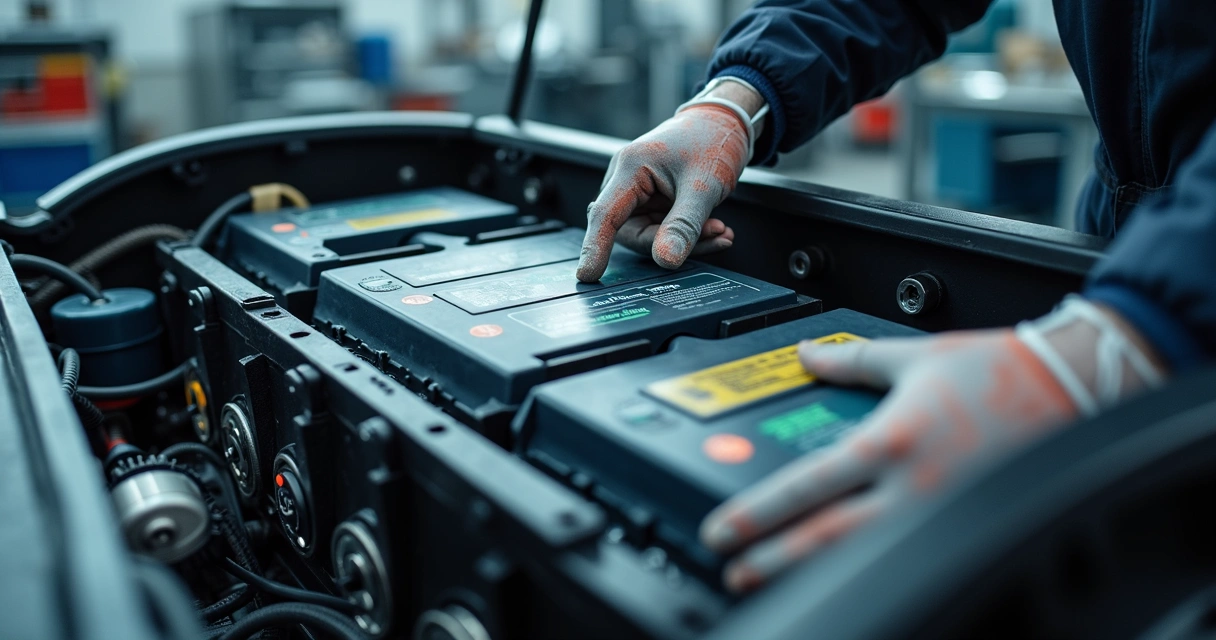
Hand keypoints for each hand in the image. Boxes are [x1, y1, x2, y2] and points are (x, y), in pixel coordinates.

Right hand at [576, 95, 756, 281]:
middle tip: (713, 235)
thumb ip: (684, 226)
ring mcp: (639, 191)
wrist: (725, 123)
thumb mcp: (704, 186)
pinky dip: (689, 233)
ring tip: (720, 230)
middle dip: (671, 242)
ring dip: (687, 239)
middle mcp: (627, 179)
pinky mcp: (652, 200)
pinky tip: (716, 228)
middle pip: (631, 230)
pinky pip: (664, 228)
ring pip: (652, 233)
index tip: (589, 276)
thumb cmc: (712, 140)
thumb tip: (666, 261)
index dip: (595, 247)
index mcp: (630, 167)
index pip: (605, 215)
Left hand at [699, 298, 1164, 592]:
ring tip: (771, 579)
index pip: (807, 486)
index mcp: (890, 442)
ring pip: (864, 556)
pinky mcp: (968, 526)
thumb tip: (807, 355)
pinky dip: (869, 568)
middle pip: (826, 537)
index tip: (723, 530)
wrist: (1077, 386)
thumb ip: (852, 361)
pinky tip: (845, 576)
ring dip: (811, 571)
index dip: (757, 513)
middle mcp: (912, 487)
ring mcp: (941, 515)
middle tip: (732, 569)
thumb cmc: (1002, 371)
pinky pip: (909, 556)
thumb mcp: (915, 357)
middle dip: (773, 558)